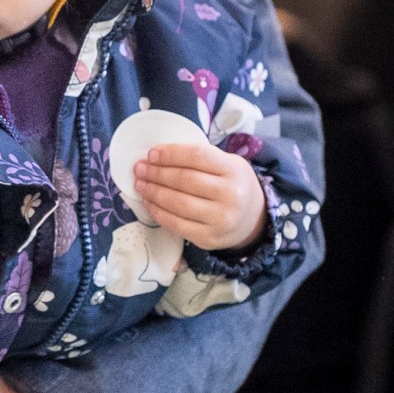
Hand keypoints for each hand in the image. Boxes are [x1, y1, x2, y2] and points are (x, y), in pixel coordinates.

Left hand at [134, 142, 267, 251]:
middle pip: (184, 181)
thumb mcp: (228, 164)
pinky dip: (158, 212)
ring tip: (140, 184)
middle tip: (140, 168)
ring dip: (153, 192)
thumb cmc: (232, 185)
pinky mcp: (208, 238)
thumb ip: (200, 159)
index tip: (151, 154)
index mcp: (234, 170)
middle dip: (156, 173)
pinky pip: (176, 224)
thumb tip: (158, 156)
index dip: (171, 154)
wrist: (253, 220)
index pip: (197, 157)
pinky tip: (148, 202)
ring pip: (177, 203)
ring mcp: (220, 219)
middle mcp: (230, 195)